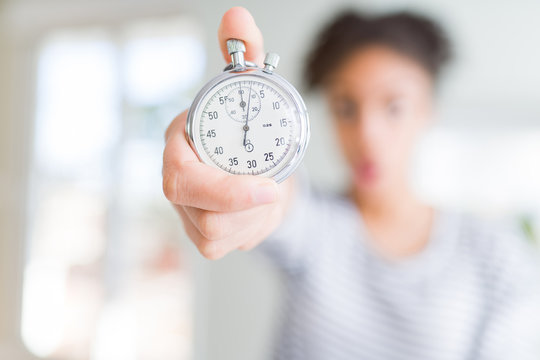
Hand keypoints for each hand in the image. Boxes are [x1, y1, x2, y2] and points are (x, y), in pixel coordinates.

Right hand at [163, 7, 295, 259]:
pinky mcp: (202, 236)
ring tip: (267, 192)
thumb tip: (236, 15)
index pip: (180, 177)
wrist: (256, 164)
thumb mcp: (249, 88)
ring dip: (256, 218)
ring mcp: (187, 212)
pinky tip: (258, 210)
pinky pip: (228, 246)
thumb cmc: (247, 125)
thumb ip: (243, 51)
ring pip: (219, 237)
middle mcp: (177, 182)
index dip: (223, 190)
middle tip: (275, 192)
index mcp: (180, 146)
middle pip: (203, 219)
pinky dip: (254, 230)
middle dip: (248, 211)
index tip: (268, 188)